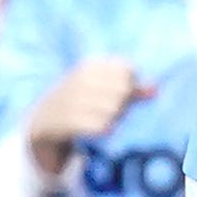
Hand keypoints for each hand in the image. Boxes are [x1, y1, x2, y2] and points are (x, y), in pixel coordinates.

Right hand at [26, 55, 140, 170]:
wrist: (41, 125)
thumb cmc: (80, 106)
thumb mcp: (103, 92)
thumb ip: (132, 90)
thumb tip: (155, 89)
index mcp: (90, 66)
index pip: (127, 70)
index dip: (129, 86)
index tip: (117, 95)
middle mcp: (80, 78)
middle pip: (123, 90)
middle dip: (122, 105)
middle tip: (109, 112)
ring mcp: (71, 99)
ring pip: (113, 109)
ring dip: (113, 119)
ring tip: (100, 121)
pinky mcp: (65, 121)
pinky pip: (101, 126)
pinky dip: (103, 130)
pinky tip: (97, 130)